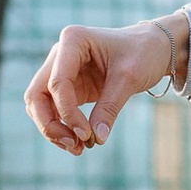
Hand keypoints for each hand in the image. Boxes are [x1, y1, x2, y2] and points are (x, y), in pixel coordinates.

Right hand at [24, 13, 180, 155]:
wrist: (153, 48)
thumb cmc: (143, 54)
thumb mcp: (129, 79)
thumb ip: (110, 108)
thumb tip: (96, 139)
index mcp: (72, 40)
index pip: (57, 83)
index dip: (67, 113)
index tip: (86, 135)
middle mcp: (60, 54)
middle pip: (37, 95)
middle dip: (50, 124)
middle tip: (73, 146)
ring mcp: (60, 70)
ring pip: (39, 105)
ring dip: (52, 129)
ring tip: (77, 149)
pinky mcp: (68, 86)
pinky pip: (54, 111)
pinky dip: (61, 128)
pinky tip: (77, 143)